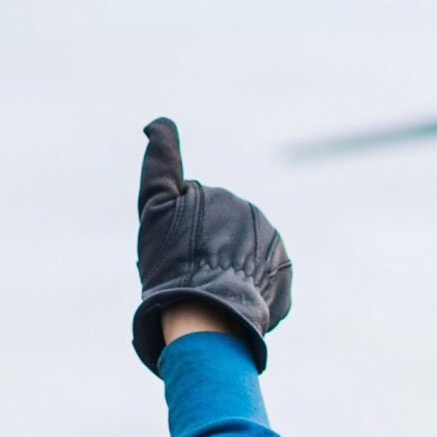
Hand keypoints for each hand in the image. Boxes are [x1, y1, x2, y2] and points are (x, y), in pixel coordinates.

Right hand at [132, 118, 291, 373]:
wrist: (208, 313)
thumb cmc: (172, 265)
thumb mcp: (153, 211)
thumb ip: (159, 164)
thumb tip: (158, 123)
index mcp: (217, 197)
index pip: (193, 207)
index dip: (179, 226)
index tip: (175, 246)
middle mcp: (247, 212)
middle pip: (218, 229)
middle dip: (203, 246)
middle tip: (185, 274)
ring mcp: (269, 241)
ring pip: (242, 251)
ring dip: (226, 266)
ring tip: (208, 289)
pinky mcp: (283, 271)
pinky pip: (262, 275)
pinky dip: (246, 286)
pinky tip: (228, 299)